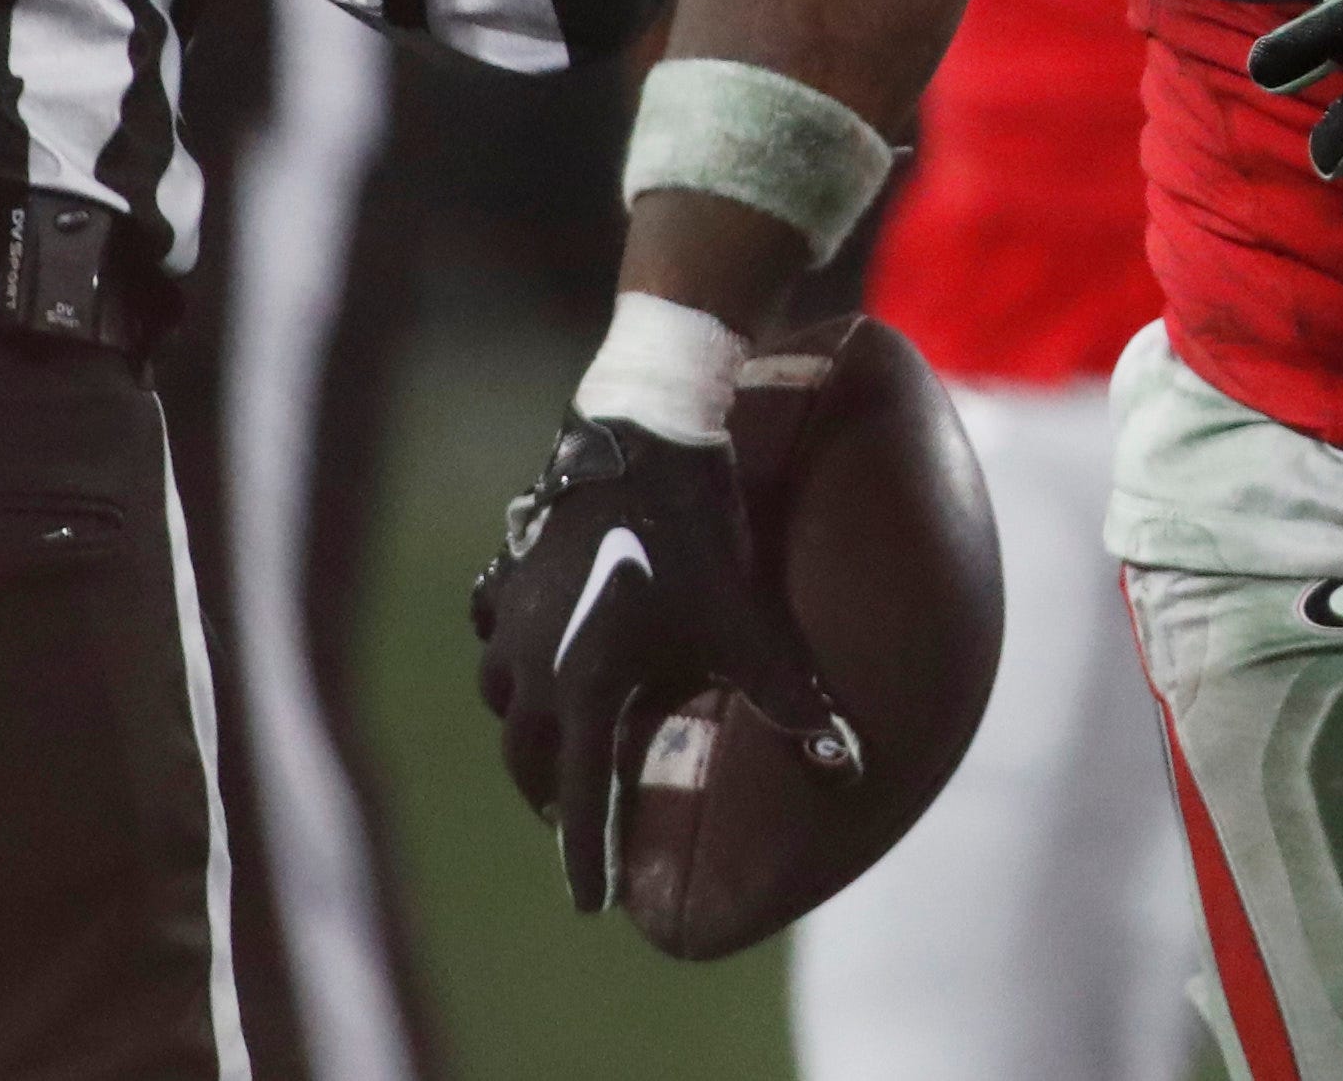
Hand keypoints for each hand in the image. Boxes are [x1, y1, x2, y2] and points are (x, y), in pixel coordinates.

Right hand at [471, 416, 858, 912]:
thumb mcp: (747, 621)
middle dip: (552, 799)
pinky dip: (507, 669)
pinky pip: (492, 643)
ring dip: (527, 736)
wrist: (642, 437)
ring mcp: (509, 619)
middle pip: (529, 759)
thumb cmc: (696, 534)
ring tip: (555, 752)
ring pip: (502, 703)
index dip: (587, 856)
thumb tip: (850, 764)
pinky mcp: (507, 577)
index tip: (592, 905)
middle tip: (575, 825)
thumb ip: (792, 698)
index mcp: (588, 689)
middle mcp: (534, 666)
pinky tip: (527, 666)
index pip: (580, 798)